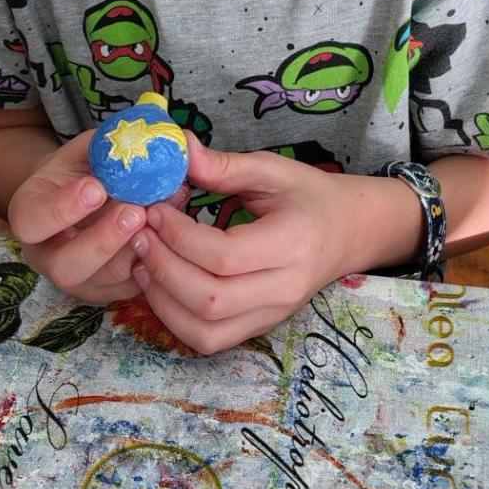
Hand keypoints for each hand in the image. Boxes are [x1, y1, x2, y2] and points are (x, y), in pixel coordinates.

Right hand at [8, 131, 184, 304]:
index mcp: (29, 214)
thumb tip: (157, 139)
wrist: (85, 195)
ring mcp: (76, 279)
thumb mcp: (88, 148)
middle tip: (135, 211)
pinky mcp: (106, 290)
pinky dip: (152, 262)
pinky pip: (129, 288)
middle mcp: (46, 255)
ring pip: (103, 281)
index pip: (31, 222)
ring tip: (160, 218)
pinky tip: (169, 235)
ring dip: (135, 251)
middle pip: (65, 267)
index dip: (62, 209)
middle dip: (103, 241)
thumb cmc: (84, 168)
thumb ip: (111, 144)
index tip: (96, 187)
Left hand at [126, 135, 382, 353]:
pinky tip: (159, 285)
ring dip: (163, 301)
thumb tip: (177, 148)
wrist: (348, 232)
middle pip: (210, 300)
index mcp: (291, 244)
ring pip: (205, 331)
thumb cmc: (309, 195)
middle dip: (164, 268)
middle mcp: (283, 289)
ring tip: (142, 262)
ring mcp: (271, 315)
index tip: (155, 210)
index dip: (180, 236)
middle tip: (139, 235)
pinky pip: (209, 339)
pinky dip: (175, 319)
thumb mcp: (272, 170)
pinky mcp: (258, 328)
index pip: (225, 256)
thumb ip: (224, 165)